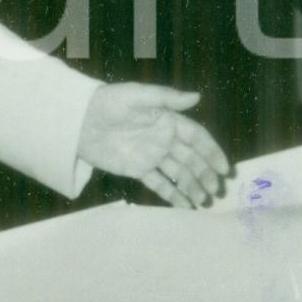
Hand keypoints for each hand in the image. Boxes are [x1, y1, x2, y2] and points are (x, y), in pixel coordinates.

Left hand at [77, 84, 229, 207]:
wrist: (77, 120)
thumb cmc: (106, 102)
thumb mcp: (135, 96)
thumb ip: (165, 98)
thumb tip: (196, 97)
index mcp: (166, 120)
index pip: (195, 137)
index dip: (211, 152)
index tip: (223, 168)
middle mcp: (163, 139)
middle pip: (190, 159)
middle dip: (206, 174)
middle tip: (216, 190)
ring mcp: (151, 156)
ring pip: (178, 173)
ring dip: (193, 186)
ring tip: (204, 201)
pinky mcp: (137, 169)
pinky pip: (158, 184)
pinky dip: (173, 195)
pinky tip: (186, 206)